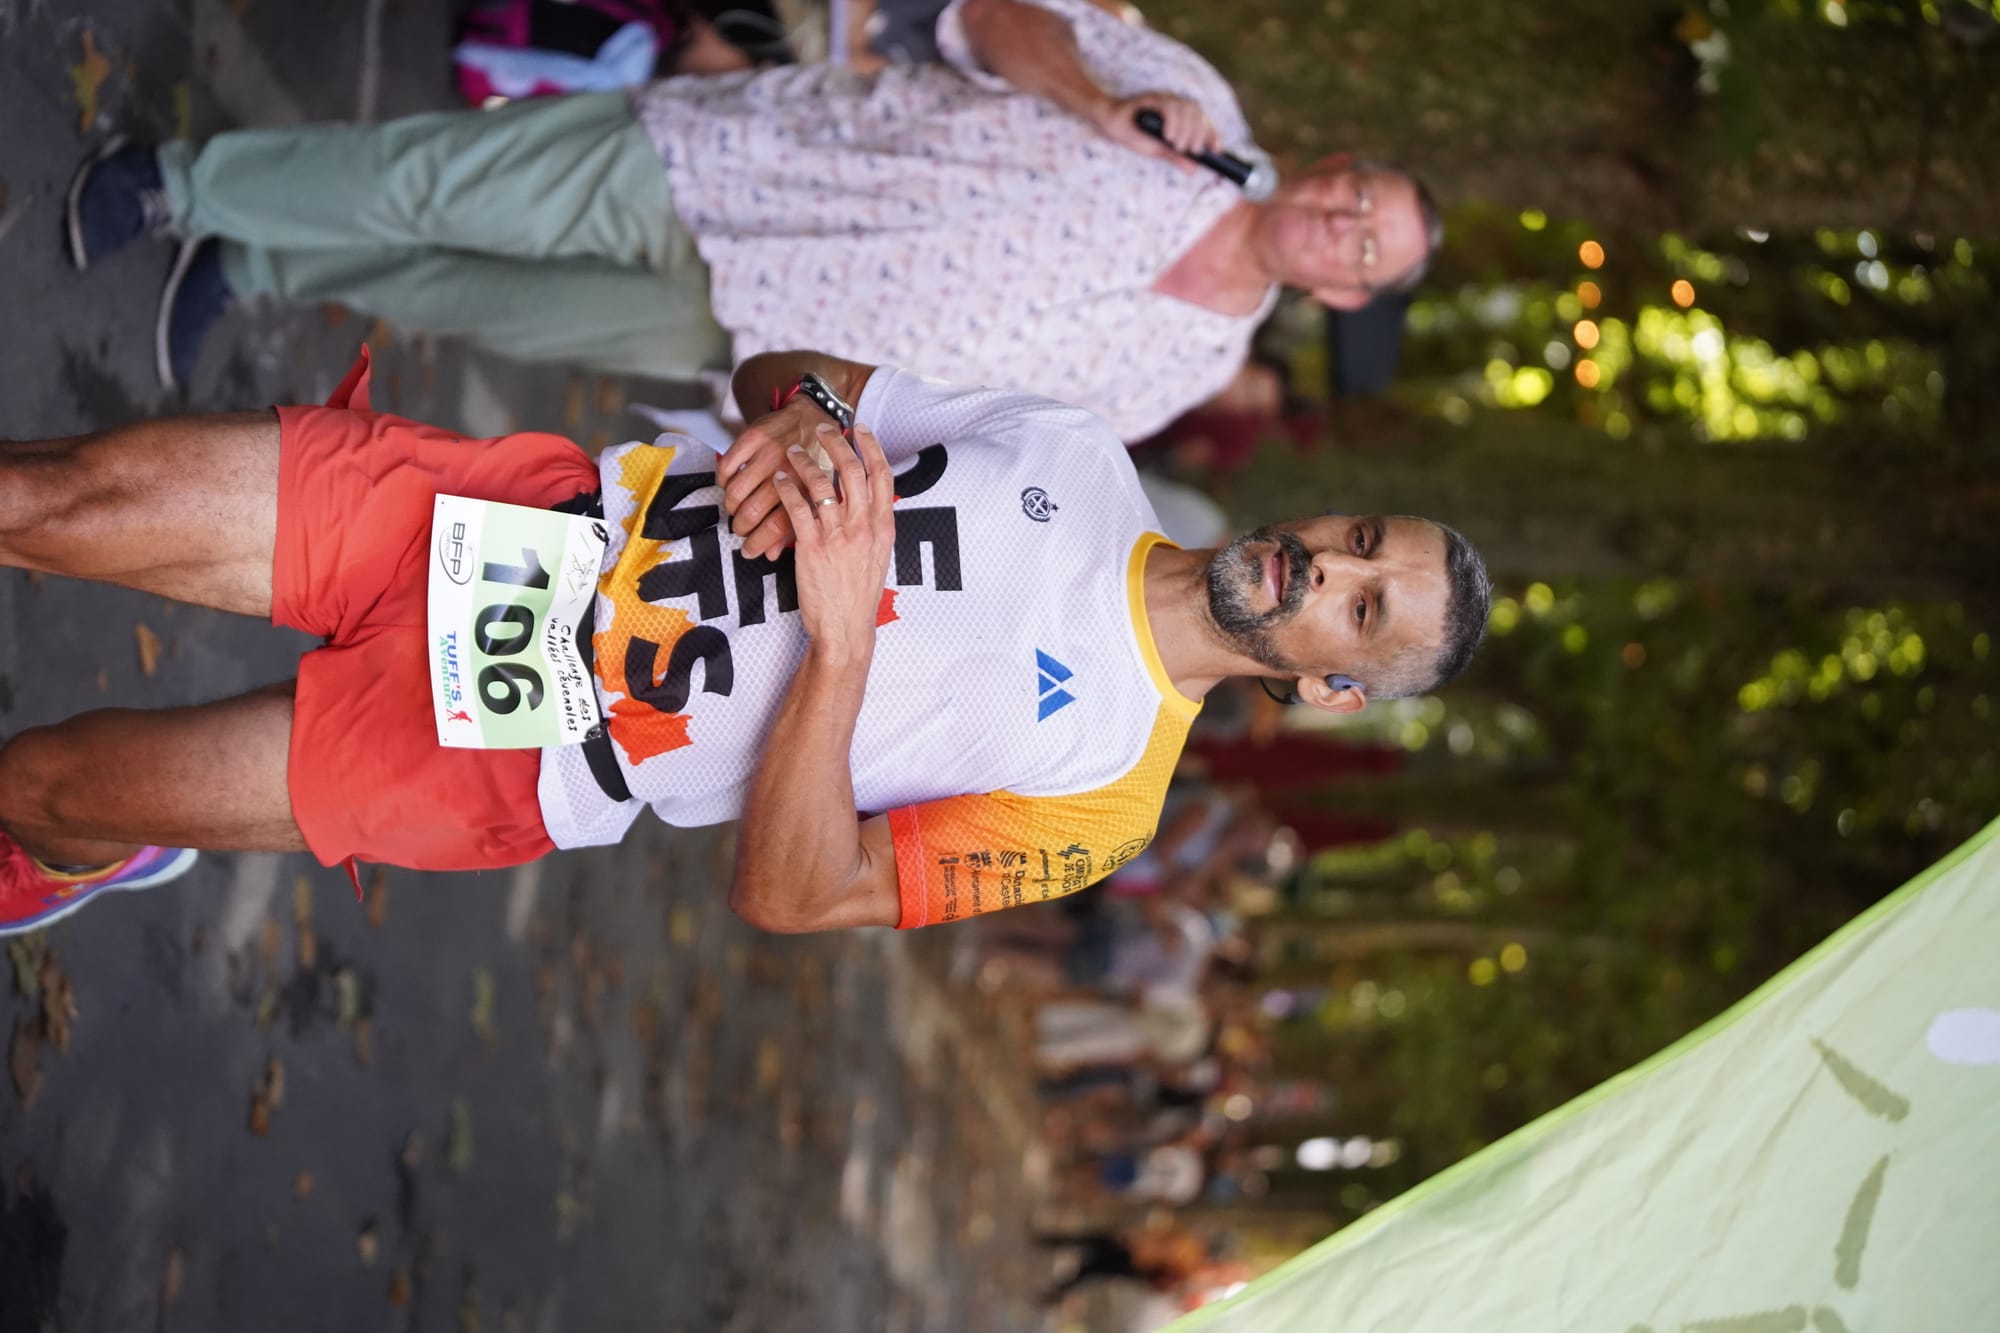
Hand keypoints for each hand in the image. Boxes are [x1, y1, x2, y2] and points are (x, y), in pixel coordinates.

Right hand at [718, 397, 841, 559]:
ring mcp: (768, 454)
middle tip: (739, 529)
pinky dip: (722, 479)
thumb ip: (795, 524)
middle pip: (751, 512)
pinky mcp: (753, 437)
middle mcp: (787, 472)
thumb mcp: (815, 493)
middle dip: (740, 527)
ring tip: (734, 508)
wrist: (816, 415)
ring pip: (736, 491)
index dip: (757, 544)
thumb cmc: (817, 460)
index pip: (775, 526)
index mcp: (805, 490)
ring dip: (730, 506)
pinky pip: (727, 465)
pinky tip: (727, 483)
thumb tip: (771, 555)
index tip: (748, 551)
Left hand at [769, 421, 895, 664]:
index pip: (882, 476)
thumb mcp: (877, 557)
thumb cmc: (859, 596)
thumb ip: (873, 527)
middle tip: (824, 428)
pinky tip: (779, 479)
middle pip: (853, 471)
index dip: (872, 447)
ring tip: (793, 451)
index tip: (861, 430)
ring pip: (822, 484)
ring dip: (806, 462)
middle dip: (837, 443)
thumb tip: (868, 503)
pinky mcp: (812, 547)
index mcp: (883, 527)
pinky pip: (797, 507)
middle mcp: (863, 527)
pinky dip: (787, 487)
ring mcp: (838, 536)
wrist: (846, 628)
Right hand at [1095, 91, 1219, 168]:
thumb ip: (1175, 157)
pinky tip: (1168, 135)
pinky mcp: (1152, 99)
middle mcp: (1175, 104)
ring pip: (1186, 109)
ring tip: (1178, 145)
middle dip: (1199, 134)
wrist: (1110, 124)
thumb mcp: (1157, 150)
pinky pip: (1169, 107)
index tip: (1217, 151)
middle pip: (1198, 113)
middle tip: (1192, 151)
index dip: (1213, 134)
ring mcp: (1164, 99)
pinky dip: (1173, 122)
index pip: (1203, 120)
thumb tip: (1194, 169)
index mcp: (1180, 115)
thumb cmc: (1133, 134)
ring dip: (1186, 130)